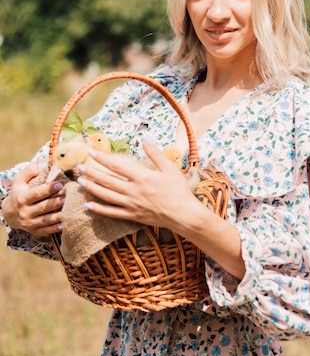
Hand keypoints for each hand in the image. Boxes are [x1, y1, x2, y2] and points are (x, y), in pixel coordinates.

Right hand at [2, 162, 63, 236]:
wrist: (9, 213)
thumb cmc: (18, 192)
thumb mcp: (19, 180)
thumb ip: (29, 171)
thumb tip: (41, 165)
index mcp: (21, 198)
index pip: (36, 194)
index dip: (48, 189)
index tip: (60, 184)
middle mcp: (24, 212)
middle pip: (43, 207)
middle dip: (55, 203)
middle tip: (67, 198)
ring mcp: (29, 223)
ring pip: (46, 220)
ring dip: (58, 216)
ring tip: (69, 210)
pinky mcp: (34, 231)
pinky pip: (46, 231)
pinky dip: (56, 228)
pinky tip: (65, 224)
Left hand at [77, 143, 245, 279]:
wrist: (184, 215)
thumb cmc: (179, 191)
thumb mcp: (170, 168)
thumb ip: (155, 153)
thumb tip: (145, 138)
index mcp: (142, 177)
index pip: (117, 166)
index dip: (103, 158)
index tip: (92, 152)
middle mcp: (133, 191)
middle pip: (107, 180)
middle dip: (92, 173)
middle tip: (79, 166)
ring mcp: (131, 205)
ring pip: (106, 196)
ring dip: (92, 188)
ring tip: (81, 182)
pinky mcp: (132, 216)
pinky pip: (112, 213)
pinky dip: (99, 210)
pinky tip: (88, 206)